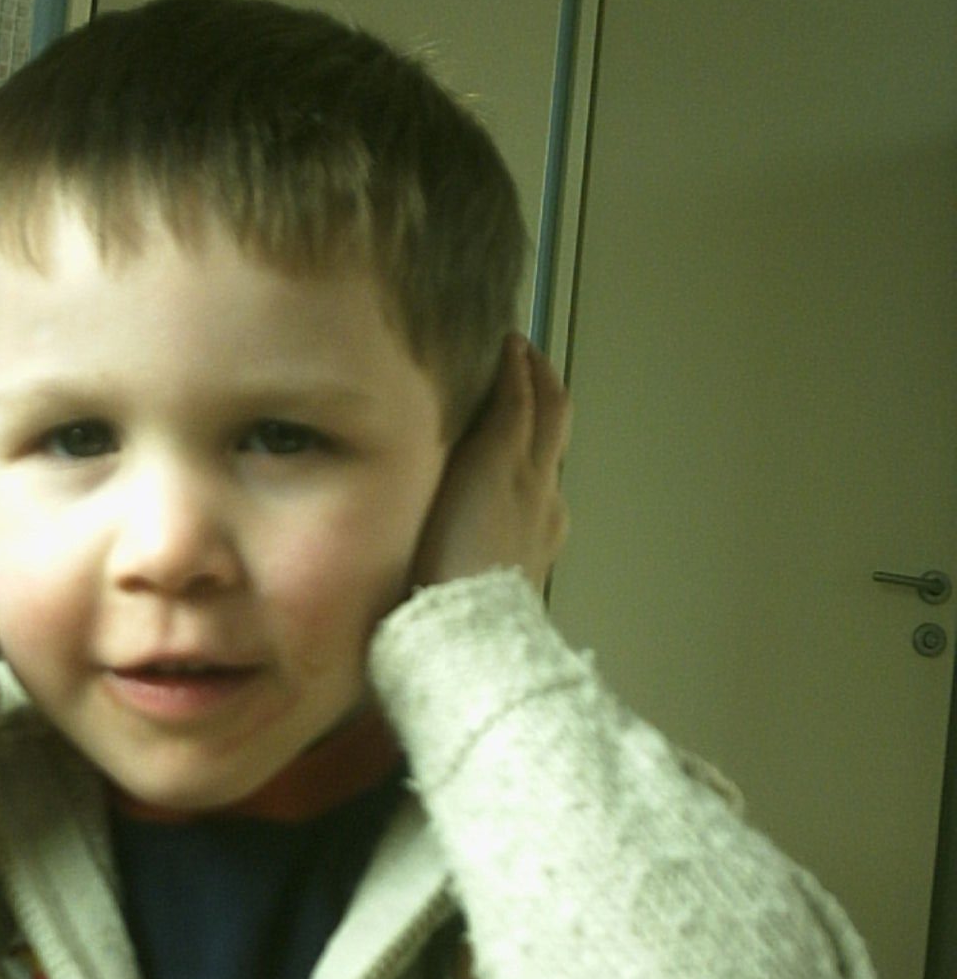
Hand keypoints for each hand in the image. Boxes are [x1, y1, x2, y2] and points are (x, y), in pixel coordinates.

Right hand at [412, 333, 571, 592]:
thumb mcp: (426, 496)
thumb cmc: (430, 567)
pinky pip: (548, 491)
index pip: (516, 396)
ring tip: (520, 411)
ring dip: (541, 421)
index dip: (511, 364)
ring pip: (553, 451)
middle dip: (539, 376)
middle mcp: (536, 481)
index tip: (504, 340)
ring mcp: (548, 515)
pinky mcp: (547, 547)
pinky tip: (518, 482)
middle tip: (523, 355)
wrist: (468, 637)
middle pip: (551, 413)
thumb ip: (447, 447)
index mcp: (503, 462)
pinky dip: (536, 467)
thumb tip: (451, 413)